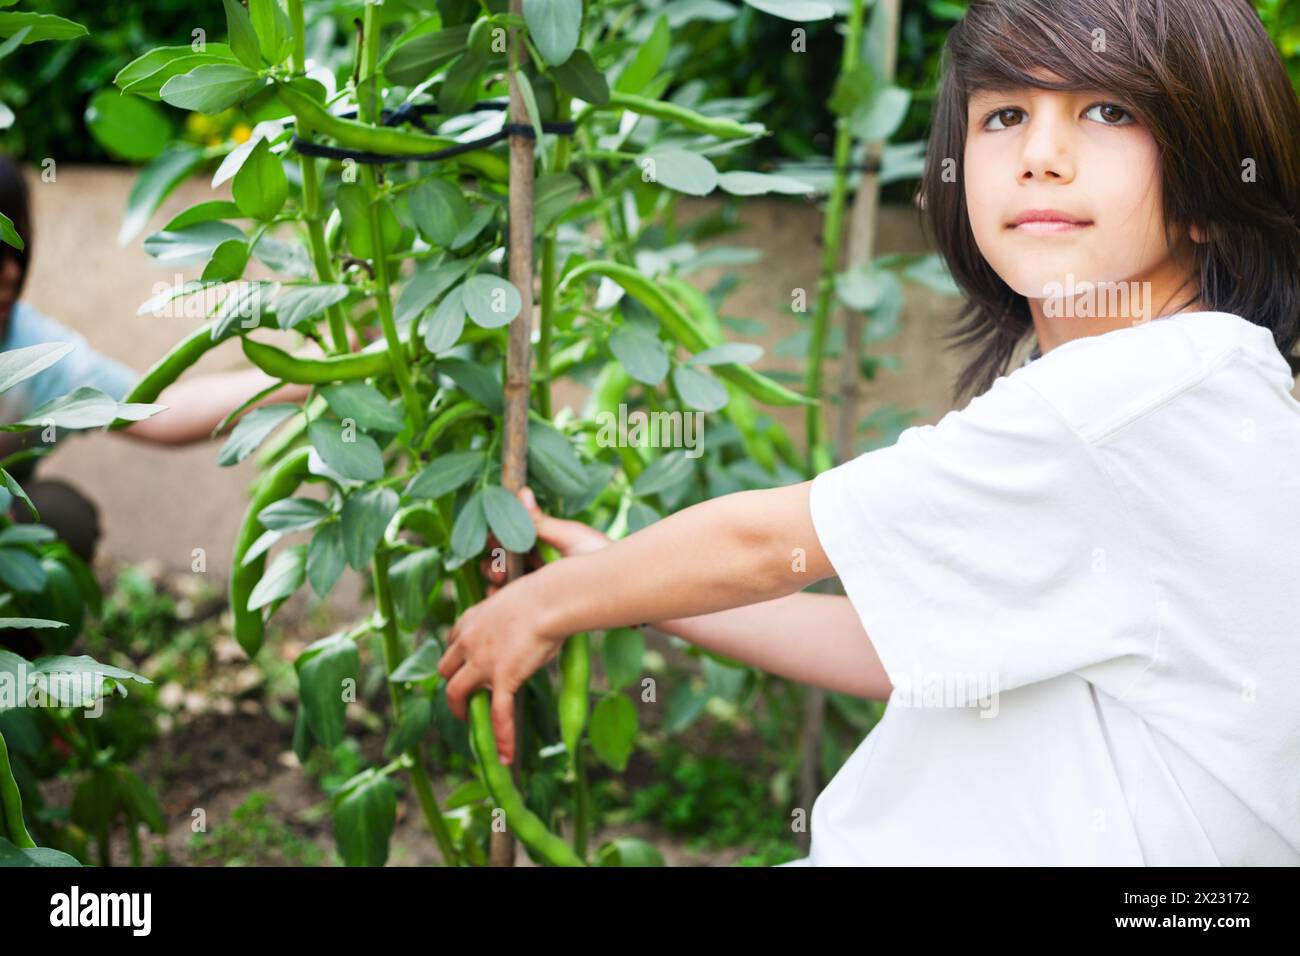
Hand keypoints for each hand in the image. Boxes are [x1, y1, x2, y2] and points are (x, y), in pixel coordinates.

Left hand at [441, 486, 607, 764]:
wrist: (565, 591)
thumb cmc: (565, 568)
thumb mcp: (547, 543)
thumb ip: (535, 525)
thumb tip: (524, 491)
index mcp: (480, 608)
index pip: (456, 633)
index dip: (458, 648)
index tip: (464, 658)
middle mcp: (472, 635)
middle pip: (447, 664)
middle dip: (452, 681)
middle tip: (462, 697)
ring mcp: (483, 658)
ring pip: (458, 691)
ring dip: (464, 710)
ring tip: (475, 729)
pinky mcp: (502, 677)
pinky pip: (496, 714)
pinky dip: (502, 737)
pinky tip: (507, 756)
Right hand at [479, 485, 610, 595]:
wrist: (625, 591)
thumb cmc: (602, 559)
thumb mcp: (571, 538)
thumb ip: (542, 522)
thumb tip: (522, 491)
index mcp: (544, 545)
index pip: (511, 538)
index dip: (499, 537)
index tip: (495, 539)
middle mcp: (538, 565)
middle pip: (503, 560)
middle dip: (494, 561)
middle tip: (499, 566)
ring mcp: (537, 587)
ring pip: (504, 582)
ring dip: (495, 578)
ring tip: (501, 579)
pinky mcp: (539, 607)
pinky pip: (512, 605)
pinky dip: (500, 600)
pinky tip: (499, 597)